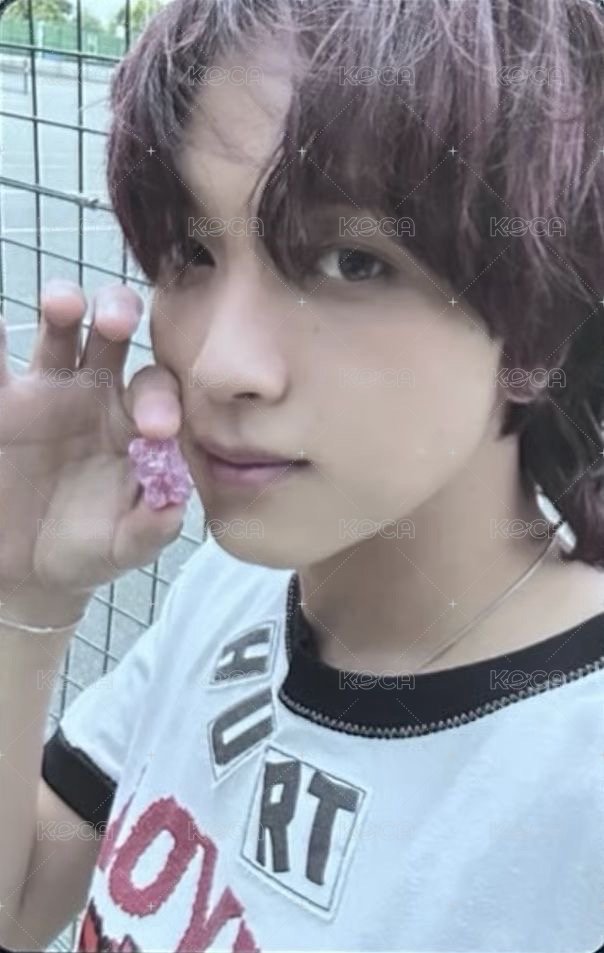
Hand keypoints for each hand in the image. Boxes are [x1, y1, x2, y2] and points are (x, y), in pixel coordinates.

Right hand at [0, 279, 188, 625]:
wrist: (26, 570)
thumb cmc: (87, 549)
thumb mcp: (123, 547)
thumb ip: (151, 527)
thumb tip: (174, 508)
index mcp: (136, 422)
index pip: (157, 390)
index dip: (161, 400)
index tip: (157, 428)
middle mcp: (97, 392)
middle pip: (113, 334)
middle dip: (118, 315)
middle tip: (117, 321)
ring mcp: (48, 389)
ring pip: (59, 331)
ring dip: (63, 306)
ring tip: (63, 303)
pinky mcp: (1, 399)